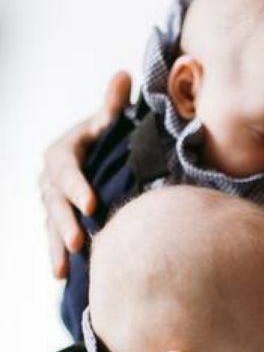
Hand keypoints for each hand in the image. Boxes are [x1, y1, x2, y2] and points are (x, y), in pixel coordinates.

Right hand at [39, 71, 131, 278]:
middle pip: (55, 202)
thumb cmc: (103, 137)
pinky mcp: (57, 218)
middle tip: (79, 242)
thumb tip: (124, 74)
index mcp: (62, 153)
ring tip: (65, 269)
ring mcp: (51, 201)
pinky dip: (56, 256)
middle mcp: (51, 179)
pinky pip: (53, 238)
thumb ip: (112, 105)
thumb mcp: (106, 122)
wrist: (91, 155)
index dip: (76, 187)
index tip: (91, 204)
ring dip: (57, 246)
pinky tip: (61, 277)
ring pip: (51, 224)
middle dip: (66, 222)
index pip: (66, 170)